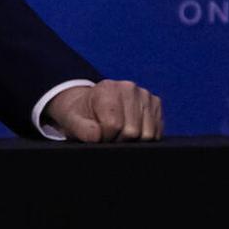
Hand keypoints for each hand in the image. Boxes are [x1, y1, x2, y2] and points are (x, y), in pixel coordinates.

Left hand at [44, 80, 162, 141]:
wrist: (88, 104)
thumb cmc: (80, 113)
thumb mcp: (71, 120)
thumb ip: (81, 128)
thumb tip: (97, 136)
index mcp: (107, 88)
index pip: (114, 125)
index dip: (105, 137)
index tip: (97, 135)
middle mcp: (129, 87)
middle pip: (132, 131)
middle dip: (119, 140)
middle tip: (108, 135)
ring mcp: (144, 95)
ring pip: (148, 134)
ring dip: (133, 141)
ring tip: (118, 133)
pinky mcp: (155, 104)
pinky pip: (157, 132)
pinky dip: (144, 138)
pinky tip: (130, 131)